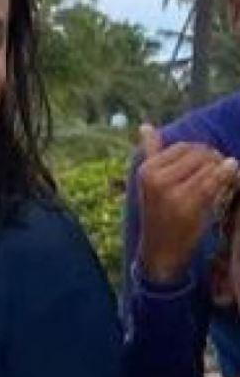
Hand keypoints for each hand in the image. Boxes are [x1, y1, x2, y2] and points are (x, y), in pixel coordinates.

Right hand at [137, 124, 237, 283]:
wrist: (160, 250)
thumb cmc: (159, 213)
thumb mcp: (150, 182)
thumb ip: (151, 152)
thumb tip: (146, 126)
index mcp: (147, 170)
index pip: (184, 147)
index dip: (203, 152)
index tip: (210, 163)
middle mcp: (155, 178)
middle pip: (198, 154)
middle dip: (215, 159)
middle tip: (223, 170)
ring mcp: (170, 192)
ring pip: (208, 166)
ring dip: (223, 169)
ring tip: (227, 178)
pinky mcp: (187, 206)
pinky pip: (214, 182)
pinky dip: (227, 175)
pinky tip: (233, 174)